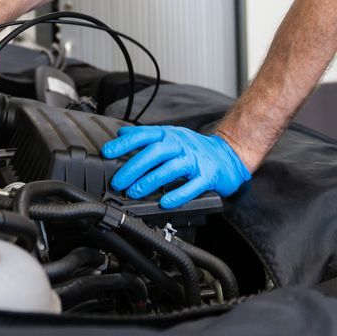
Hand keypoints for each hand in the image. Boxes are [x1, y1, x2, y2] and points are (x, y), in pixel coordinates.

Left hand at [102, 125, 251, 207]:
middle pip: (156, 152)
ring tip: (134, 192)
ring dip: (150, 180)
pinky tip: (165, 202)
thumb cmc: (196, 149)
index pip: (145, 135)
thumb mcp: (172, 137)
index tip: (107, 152)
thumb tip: (122, 133)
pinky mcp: (207, 176)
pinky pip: (192, 186)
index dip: (125, 143)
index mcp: (171, 135)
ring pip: (171, 168)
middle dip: (134, 166)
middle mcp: (182, 145)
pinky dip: (178, 194)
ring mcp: (195, 160)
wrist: (229, 155)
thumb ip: (148, 137)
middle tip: (119, 181)